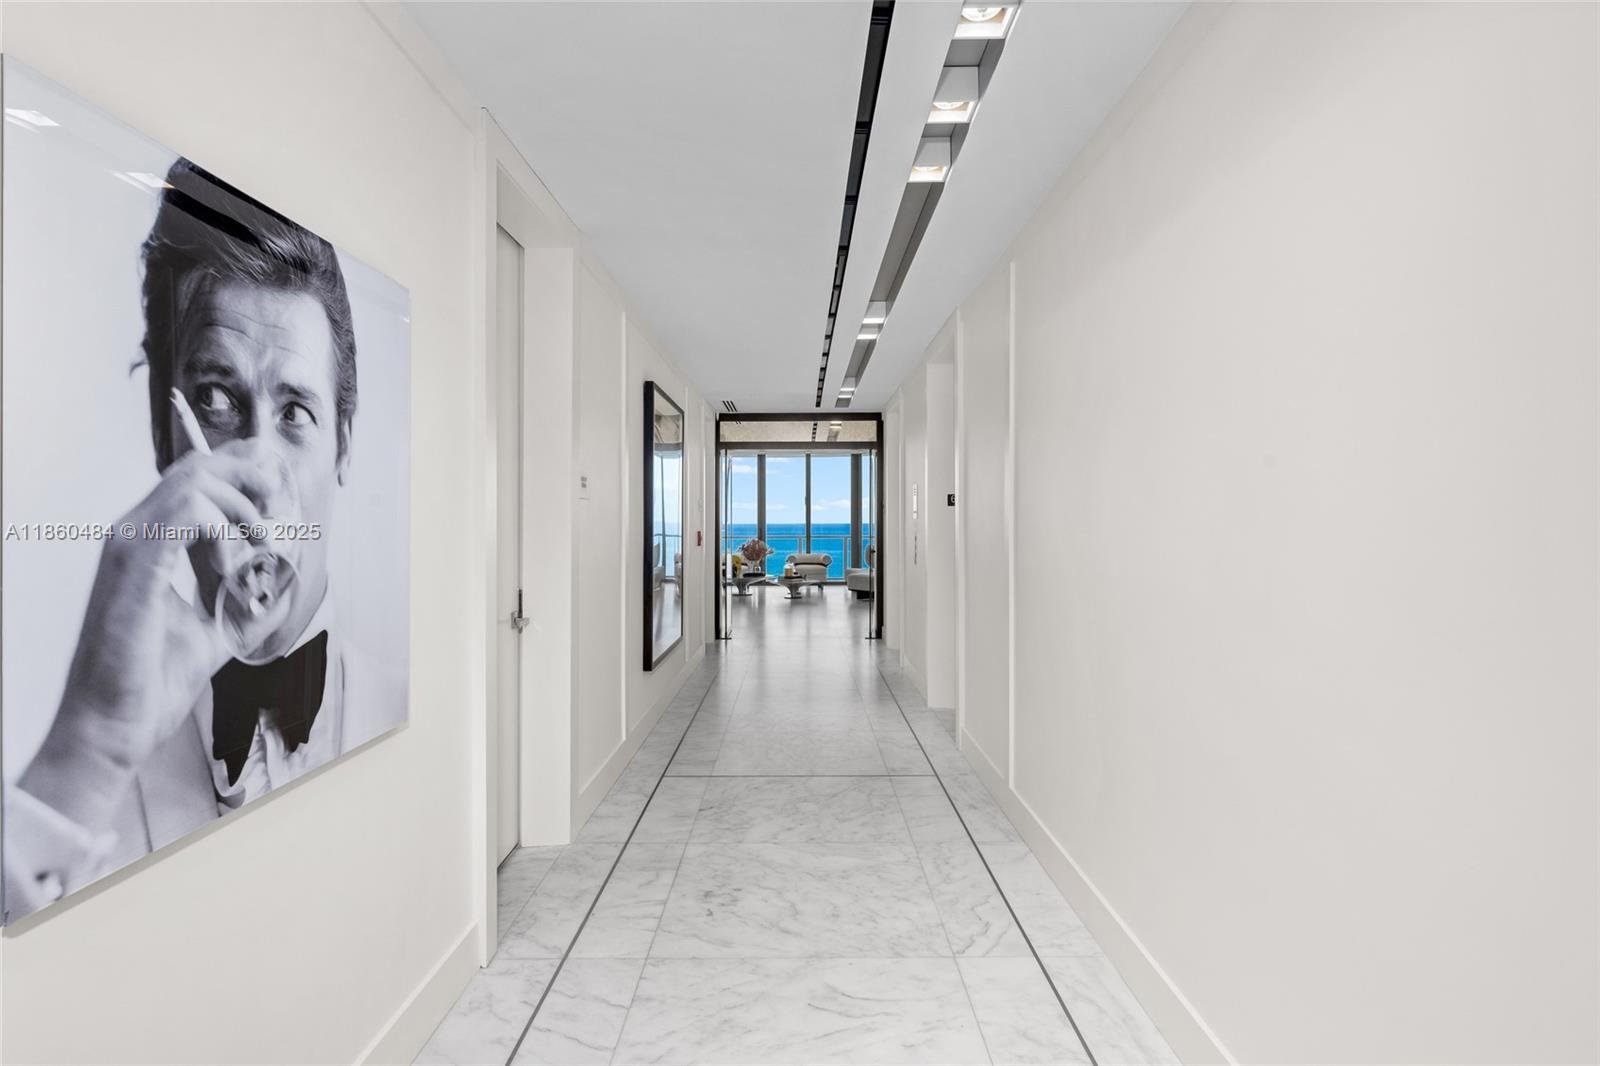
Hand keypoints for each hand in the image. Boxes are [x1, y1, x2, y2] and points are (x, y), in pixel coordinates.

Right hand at [21, 441, 289, 829]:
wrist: (114, 725)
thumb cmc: (151, 682)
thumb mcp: (219, 630)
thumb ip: (250, 601)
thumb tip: (286, 579)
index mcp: (150, 543)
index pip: (196, 477)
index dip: (247, 476)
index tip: (283, 508)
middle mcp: (134, 533)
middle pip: (200, 465)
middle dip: (253, 480)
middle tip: (281, 520)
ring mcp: (130, 544)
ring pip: (197, 480)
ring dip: (245, 508)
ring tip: (263, 551)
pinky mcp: (135, 563)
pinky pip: (188, 512)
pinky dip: (227, 531)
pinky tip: (235, 571)